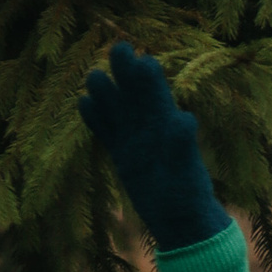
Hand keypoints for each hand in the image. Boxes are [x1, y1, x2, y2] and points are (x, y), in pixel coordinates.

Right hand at [77, 43, 230, 251]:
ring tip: (95, 76)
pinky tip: (83, 104)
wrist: (182, 224)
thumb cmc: (188, 198)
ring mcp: (135, 139)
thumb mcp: (185, 173)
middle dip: (126, 70)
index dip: (146, 73)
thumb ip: (182, 146)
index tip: (138, 56)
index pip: (155, 91)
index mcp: (167, 125)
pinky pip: (106, 131)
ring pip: (116, 107)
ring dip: (106, 91)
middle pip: (134, 92)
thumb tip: (185, 118)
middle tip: (119, 48)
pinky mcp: (122, 155)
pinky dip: (95, 118)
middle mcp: (150, 127)